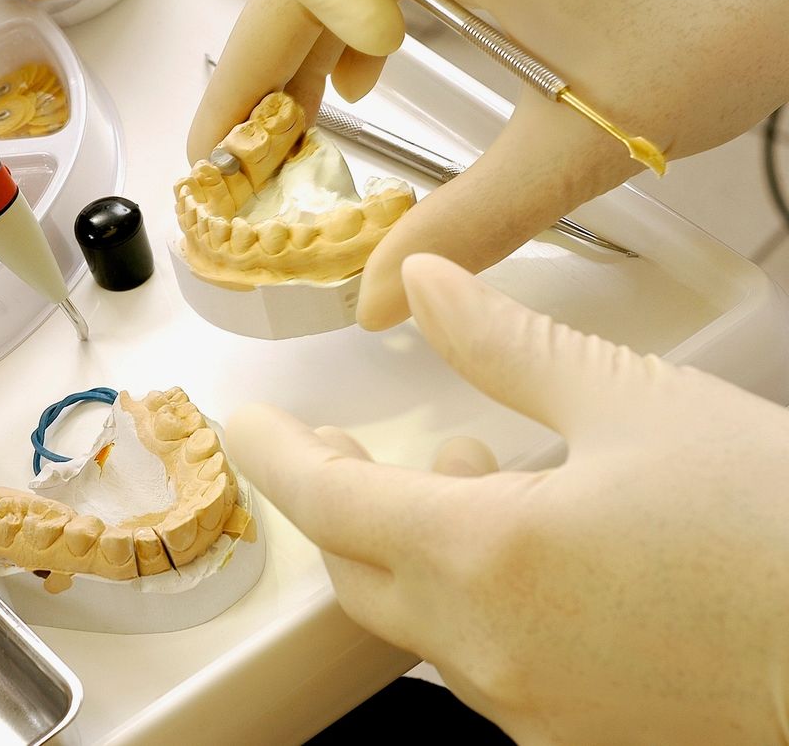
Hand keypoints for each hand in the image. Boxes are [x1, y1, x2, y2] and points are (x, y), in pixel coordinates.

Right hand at [189, 0, 788, 328]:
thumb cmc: (729, 14)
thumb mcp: (582, 141)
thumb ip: (468, 223)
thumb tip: (380, 295)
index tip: (370, 67)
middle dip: (265, 50)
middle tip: (229, 144)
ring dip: (306, 36)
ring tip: (293, 118)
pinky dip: (359, 13)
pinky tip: (374, 66)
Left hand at [227, 254, 788, 744]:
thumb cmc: (772, 529)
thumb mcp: (630, 403)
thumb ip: (506, 342)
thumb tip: (429, 285)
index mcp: (483, 556)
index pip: (328, 503)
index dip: (278, 455)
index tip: (250, 425)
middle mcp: (485, 646)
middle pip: (357, 567)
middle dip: (339, 500)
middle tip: (350, 449)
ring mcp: (526, 705)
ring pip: (415, 615)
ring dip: (413, 542)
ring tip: (470, 472)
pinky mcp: (570, 732)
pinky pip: (477, 660)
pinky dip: (469, 596)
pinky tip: (526, 549)